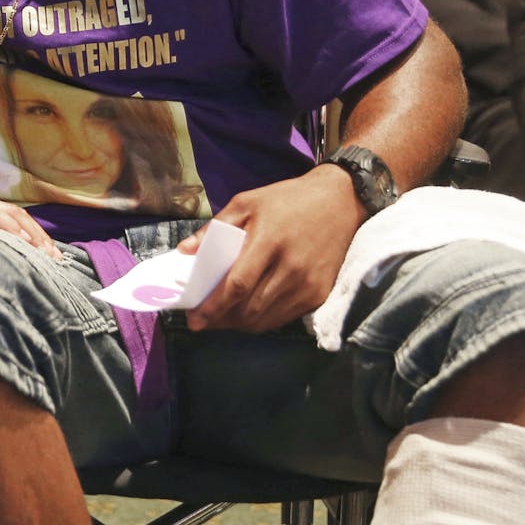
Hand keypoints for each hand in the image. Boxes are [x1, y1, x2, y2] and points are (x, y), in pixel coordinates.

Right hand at [0, 187, 61, 259]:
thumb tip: (7, 265)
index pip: (13, 217)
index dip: (35, 236)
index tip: (50, 258)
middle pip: (16, 213)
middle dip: (39, 237)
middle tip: (55, 259)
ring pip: (8, 213)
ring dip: (31, 234)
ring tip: (44, 255)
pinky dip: (10, 229)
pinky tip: (23, 244)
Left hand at [177, 165, 363, 332]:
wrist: (340, 201)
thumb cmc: (287, 200)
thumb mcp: (247, 203)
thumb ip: (214, 228)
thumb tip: (184, 252)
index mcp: (269, 241)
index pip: (237, 285)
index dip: (213, 307)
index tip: (193, 320)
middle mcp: (291, 267)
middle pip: (249, 308)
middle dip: (221, 320)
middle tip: (203, 321)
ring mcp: (308, 284)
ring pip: (266, 319)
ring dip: (239, 324)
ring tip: (221, 319)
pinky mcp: (319, 293)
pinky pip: (284, 318)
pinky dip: (262, 321)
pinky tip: (247, 314)